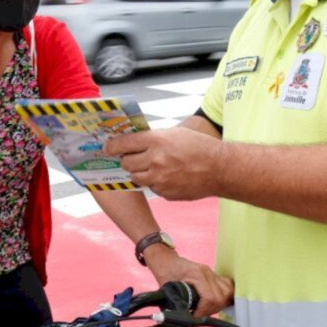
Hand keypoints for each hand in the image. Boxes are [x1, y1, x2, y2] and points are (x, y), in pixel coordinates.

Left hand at [104, 128, 223, 199]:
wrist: (219, 169)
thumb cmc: (199, 147)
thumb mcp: (175, 134)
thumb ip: (154, 138)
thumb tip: (134, 142)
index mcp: (157, 140)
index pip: (124, 143)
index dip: (113, 146)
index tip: (107, 148)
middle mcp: (155, 160)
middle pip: (127, 163)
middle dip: (126, 160)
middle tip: (130, 158)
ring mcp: (160, 179)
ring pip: (136, 177)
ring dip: (138, 172)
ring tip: (149, 167)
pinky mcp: (165, 193)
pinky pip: (151, 188)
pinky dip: (154, 183)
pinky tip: (167, 177)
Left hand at [143, 245, 233, 317]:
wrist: (166, 260)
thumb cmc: (166, 273)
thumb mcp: (168, 291)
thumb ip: (176, 307)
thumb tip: (185, 325)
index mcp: (196, 274)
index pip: (210, 298)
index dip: (203, 312)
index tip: (195, 317)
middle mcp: (207, 272)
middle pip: (220, 297)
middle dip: (211, 310)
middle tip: (199, 315)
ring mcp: (212, 273)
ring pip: (228, 292)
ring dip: (219, 304)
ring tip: (207, 310)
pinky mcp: (214, 275)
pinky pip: (227, 286)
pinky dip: (224, 297)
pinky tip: (215, 303)